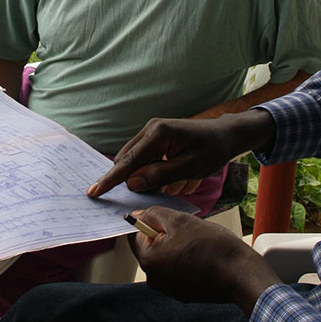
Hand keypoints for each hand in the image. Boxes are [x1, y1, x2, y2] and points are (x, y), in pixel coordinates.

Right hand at [87, 109, 274, 198]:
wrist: (226, 135)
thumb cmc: (212, 150)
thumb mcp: (190, 167)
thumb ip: (160, 175)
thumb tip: (132, 183)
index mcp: (158, 134)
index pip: (128, 161)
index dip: (110, 179)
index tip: (94, 192)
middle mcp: (151, 129)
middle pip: (128, 161)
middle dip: (134, 179)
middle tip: (160, 189)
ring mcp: (152, 132)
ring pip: (136, 161)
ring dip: (148, 176)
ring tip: (178, 178)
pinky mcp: (156, 138)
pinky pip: (146, 159)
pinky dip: (154, 171)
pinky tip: (177, 174)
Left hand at [128, 206, 281, 312]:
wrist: (242, 274)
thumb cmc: (213, 247)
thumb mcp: (181, 221)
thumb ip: (154, 215)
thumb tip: (137, 215)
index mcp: (149, 261)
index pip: (136, 235)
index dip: (151, 222)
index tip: (168, 219)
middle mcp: (155, 280)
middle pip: (150, 248)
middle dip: (165, 236)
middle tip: (186, 230)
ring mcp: (169, 289)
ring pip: (166, 259)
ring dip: (176, 248)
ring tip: (198, 243)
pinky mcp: (184, 293)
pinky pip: (177, 271)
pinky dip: (186, 261)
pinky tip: (203, 256)